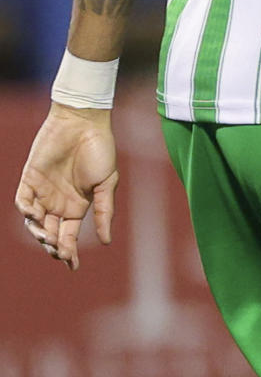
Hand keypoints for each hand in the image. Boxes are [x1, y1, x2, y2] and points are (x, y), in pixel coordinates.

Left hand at [16, 104, 116, 269]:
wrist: (84, 124)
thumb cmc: (100, 151)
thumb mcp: (107, 183)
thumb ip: (104, 211)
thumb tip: (106, 242)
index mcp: (78, 206)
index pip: (69, 236)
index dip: (69, 252)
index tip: (73, 267)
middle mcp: (58, 203)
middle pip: (50, 234)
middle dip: (53, 247)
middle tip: (59, 252)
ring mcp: (42, 192)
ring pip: (34, 222)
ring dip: (38, 233)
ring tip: (47, 238)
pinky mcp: (29, 180)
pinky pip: (22, 201)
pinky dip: (26, 211)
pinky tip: (35, 216)